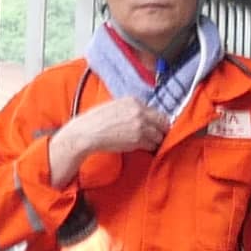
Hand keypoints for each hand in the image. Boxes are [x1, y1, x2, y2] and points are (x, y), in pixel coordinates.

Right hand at [51, 97, 166, 179]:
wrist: (87, 132)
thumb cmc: (96, 120)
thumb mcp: (115, 106)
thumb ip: (131, 108)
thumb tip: (142, 115)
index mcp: (134, 101)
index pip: (155, 111)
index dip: (157, 120)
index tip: (156, 126)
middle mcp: (140, 111)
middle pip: (163, 121)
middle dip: (162, 130)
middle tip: (160, 136)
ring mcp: (140, 125)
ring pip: (159, 135)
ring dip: (157, 140)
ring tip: (152, 144)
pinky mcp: (138, 139)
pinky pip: (152, 145)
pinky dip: (151, 148)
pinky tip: (146, 149)